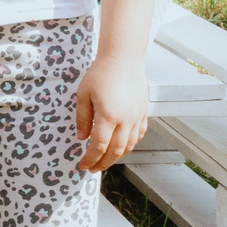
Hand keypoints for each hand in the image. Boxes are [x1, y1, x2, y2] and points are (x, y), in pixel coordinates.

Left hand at [73, 51, 149, 171]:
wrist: (123, 58)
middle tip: (93, 168)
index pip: (99, 146)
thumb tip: (82, 138)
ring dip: (117, 157)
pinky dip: (130, 144)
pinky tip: (122, 146)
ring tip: (106, 160)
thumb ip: (83, 118)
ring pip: (129, 145)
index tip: (83, 165)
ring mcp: (137, 117)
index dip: (90, 159)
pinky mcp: (143, 112)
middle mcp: (125, 120)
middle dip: (103, 163)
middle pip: (115, 151)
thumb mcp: (84, 94)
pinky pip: (139, 135)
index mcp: (108, 116)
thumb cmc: (101, 73)